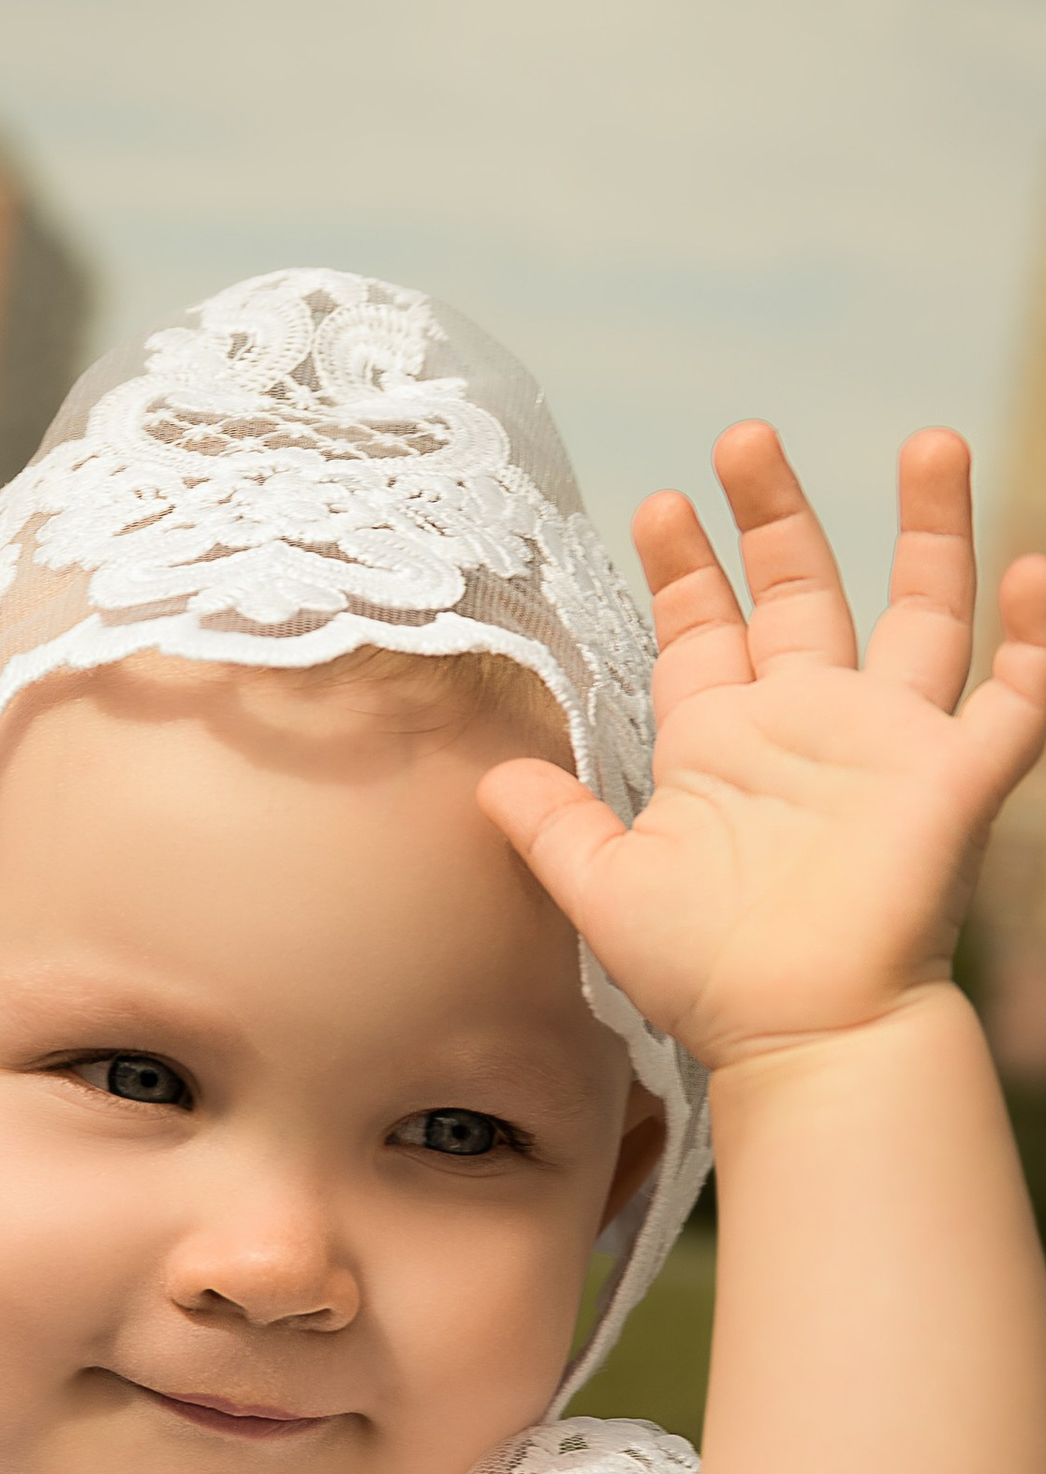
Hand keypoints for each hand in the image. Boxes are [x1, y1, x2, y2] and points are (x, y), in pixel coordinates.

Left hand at [479, 427, 1045, 1074]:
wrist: (797, 1038)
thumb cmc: (706, 976)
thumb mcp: (604, 892)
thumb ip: (550, 827)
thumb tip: (482, 776)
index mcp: (724, 746)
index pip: (706, 633)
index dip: (685, 571)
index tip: (660, 504)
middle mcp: (809, 728)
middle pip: (802, 593)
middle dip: (777, 514)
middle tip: (746, 435)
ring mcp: (887, 747)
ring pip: (924, 612)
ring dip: (931, 530)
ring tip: (930, 440)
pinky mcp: (952, 781)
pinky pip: (1017, 699)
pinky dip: (1038, 640)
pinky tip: (1033, 570)